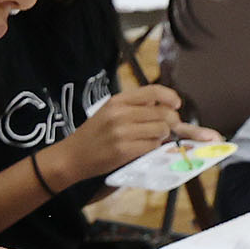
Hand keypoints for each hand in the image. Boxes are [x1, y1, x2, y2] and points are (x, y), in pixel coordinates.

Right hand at [46, 83, 189, 185]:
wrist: (72, 156)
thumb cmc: (93, 134)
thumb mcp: (109, 112)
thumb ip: (134, 107)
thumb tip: (165, 106)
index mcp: (118, 100)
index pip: (153, 91)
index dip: (170, 97)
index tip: (177, 104)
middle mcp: (120, 113)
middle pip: (163, 113)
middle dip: (172, 122)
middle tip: (168, 128)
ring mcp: (122, 132)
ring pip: (161, 130)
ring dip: (162, 136)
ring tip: (151, 139)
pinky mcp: (124, 150)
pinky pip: (152, 146)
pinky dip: (154, 147)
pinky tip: (143, 148)